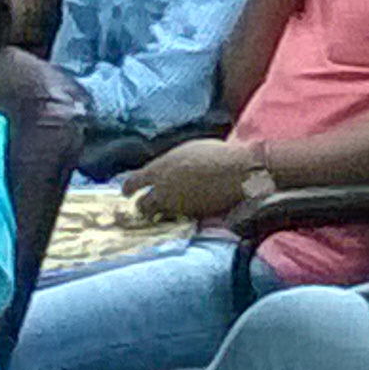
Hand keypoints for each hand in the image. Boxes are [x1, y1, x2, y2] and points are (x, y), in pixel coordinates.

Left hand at [122, 139, 261, 220]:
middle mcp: (162, 190)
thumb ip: (172, 163)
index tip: (128, 192)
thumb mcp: (189, 151)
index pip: (132, 183)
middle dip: (142, 204)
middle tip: (145, 204)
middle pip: (141, 204)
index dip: (128, 188)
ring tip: (161, 212)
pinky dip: (176, 216)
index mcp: (159, 169)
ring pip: (156, 215)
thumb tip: (168, 168)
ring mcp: (176, 205)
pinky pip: (176, 218)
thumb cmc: (218, 155)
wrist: (240, 172)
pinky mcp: (190, 216)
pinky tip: (183, 210)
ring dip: (157, 213)